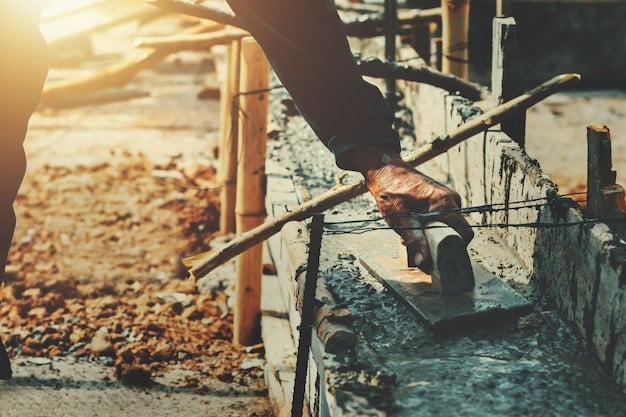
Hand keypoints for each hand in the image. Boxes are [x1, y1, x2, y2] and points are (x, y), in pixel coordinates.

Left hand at [353, 147, 473, 268]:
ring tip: (413, 237)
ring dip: (433, 235)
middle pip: (456, 231)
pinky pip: (442, 217)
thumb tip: (424, 262)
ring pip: (448, 225)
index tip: (440, 259)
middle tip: (422, 250)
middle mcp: (451, 199)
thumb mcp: (401, 221)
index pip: (464, 234)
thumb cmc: (392, 193)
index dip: (454, 249)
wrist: (385, 172)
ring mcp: (447, 197)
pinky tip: (415, 227)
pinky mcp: (440, 197)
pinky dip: (431, 225)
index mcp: (446, 204)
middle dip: (440, 244)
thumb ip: (415, 242)